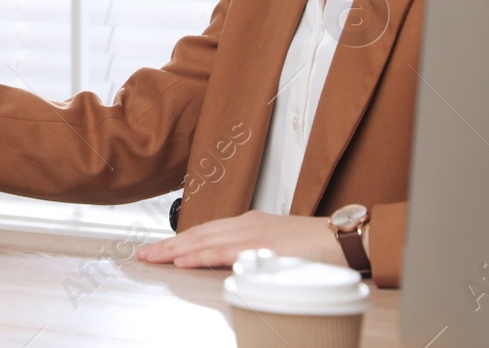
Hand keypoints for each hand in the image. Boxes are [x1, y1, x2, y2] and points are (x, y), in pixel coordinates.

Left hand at [136, 212, 345, 268]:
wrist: (344, 239)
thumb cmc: (316, 247)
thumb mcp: (277, 246)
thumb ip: (254, 252)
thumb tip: (237, 265)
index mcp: (248, 223)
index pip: (205, 231)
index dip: (180, 240)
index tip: (159, 249)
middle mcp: (246, 224)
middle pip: (198, 234)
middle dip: (169, 245)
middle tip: (145, 255)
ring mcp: (254, 234)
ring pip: (205, 241)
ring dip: (177, 251)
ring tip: (155, 258)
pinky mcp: (263, 246)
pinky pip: (225, 252)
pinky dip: (203, 255)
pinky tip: (185, 261)